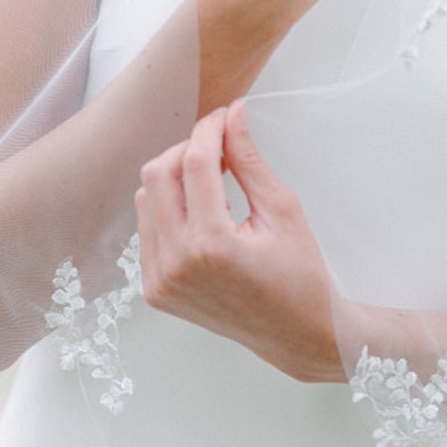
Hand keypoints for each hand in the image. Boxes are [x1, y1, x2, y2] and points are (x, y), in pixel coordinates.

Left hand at [134, 99, 347, 384]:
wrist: (295, 333)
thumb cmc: (300, 273)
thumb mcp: (282, 209)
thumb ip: (250, 159)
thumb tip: (234, 114)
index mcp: (211, 245)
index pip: (194, 163)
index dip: (210, 130)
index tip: (225, 116)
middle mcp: (175, 264)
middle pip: (157, 174)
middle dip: (186, 149)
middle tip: (219, 147)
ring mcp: (159, 281)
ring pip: (146, 199)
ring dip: (175, 178)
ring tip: (213, 182)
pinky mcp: (154, 291)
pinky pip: (147, 229)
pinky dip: (169, 210)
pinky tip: (202, 213)